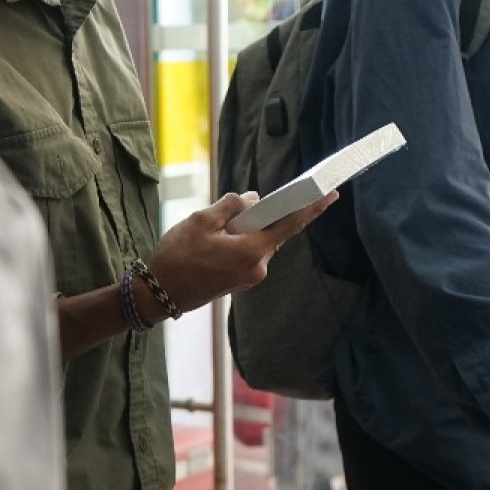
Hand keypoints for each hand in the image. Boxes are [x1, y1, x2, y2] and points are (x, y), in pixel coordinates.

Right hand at [145, 190, 335, 313]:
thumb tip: (253, 199)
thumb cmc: (177, 256)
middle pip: (272, 232)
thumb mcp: (201, 220)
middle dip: (262, 215)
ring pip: (258, 242)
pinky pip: (248, 252)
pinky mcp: (240, 281)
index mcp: (252, 251)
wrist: (159, 294)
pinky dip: (240, 241)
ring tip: (216, 227)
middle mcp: (258, 267)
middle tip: (242, 205)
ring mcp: (250, 276)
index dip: (312, 208)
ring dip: (246, 229)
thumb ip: (232, 205)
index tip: (330, 194)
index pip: (291, 225)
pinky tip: (218, 238)